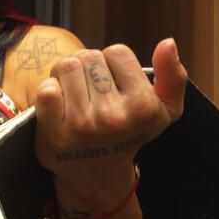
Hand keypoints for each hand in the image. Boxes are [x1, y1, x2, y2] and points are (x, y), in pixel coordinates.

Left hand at [34, 39, 187, 201]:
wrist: (98, 174)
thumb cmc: (130, 134)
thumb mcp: (164, 110)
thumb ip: (172, 76)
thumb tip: (168, 43)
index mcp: (143, 106)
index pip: (117, 52)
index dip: (112, 64)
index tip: (113, 83)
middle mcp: (113, 117)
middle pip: (89, 57)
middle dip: (87, 68)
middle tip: (91, 89)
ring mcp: (82, 126)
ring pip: (66, 67)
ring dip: (66, 76)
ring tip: (75, 95)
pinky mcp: (54, 133)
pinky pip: (46, 89)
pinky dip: (50, 90)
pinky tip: (59, 105)